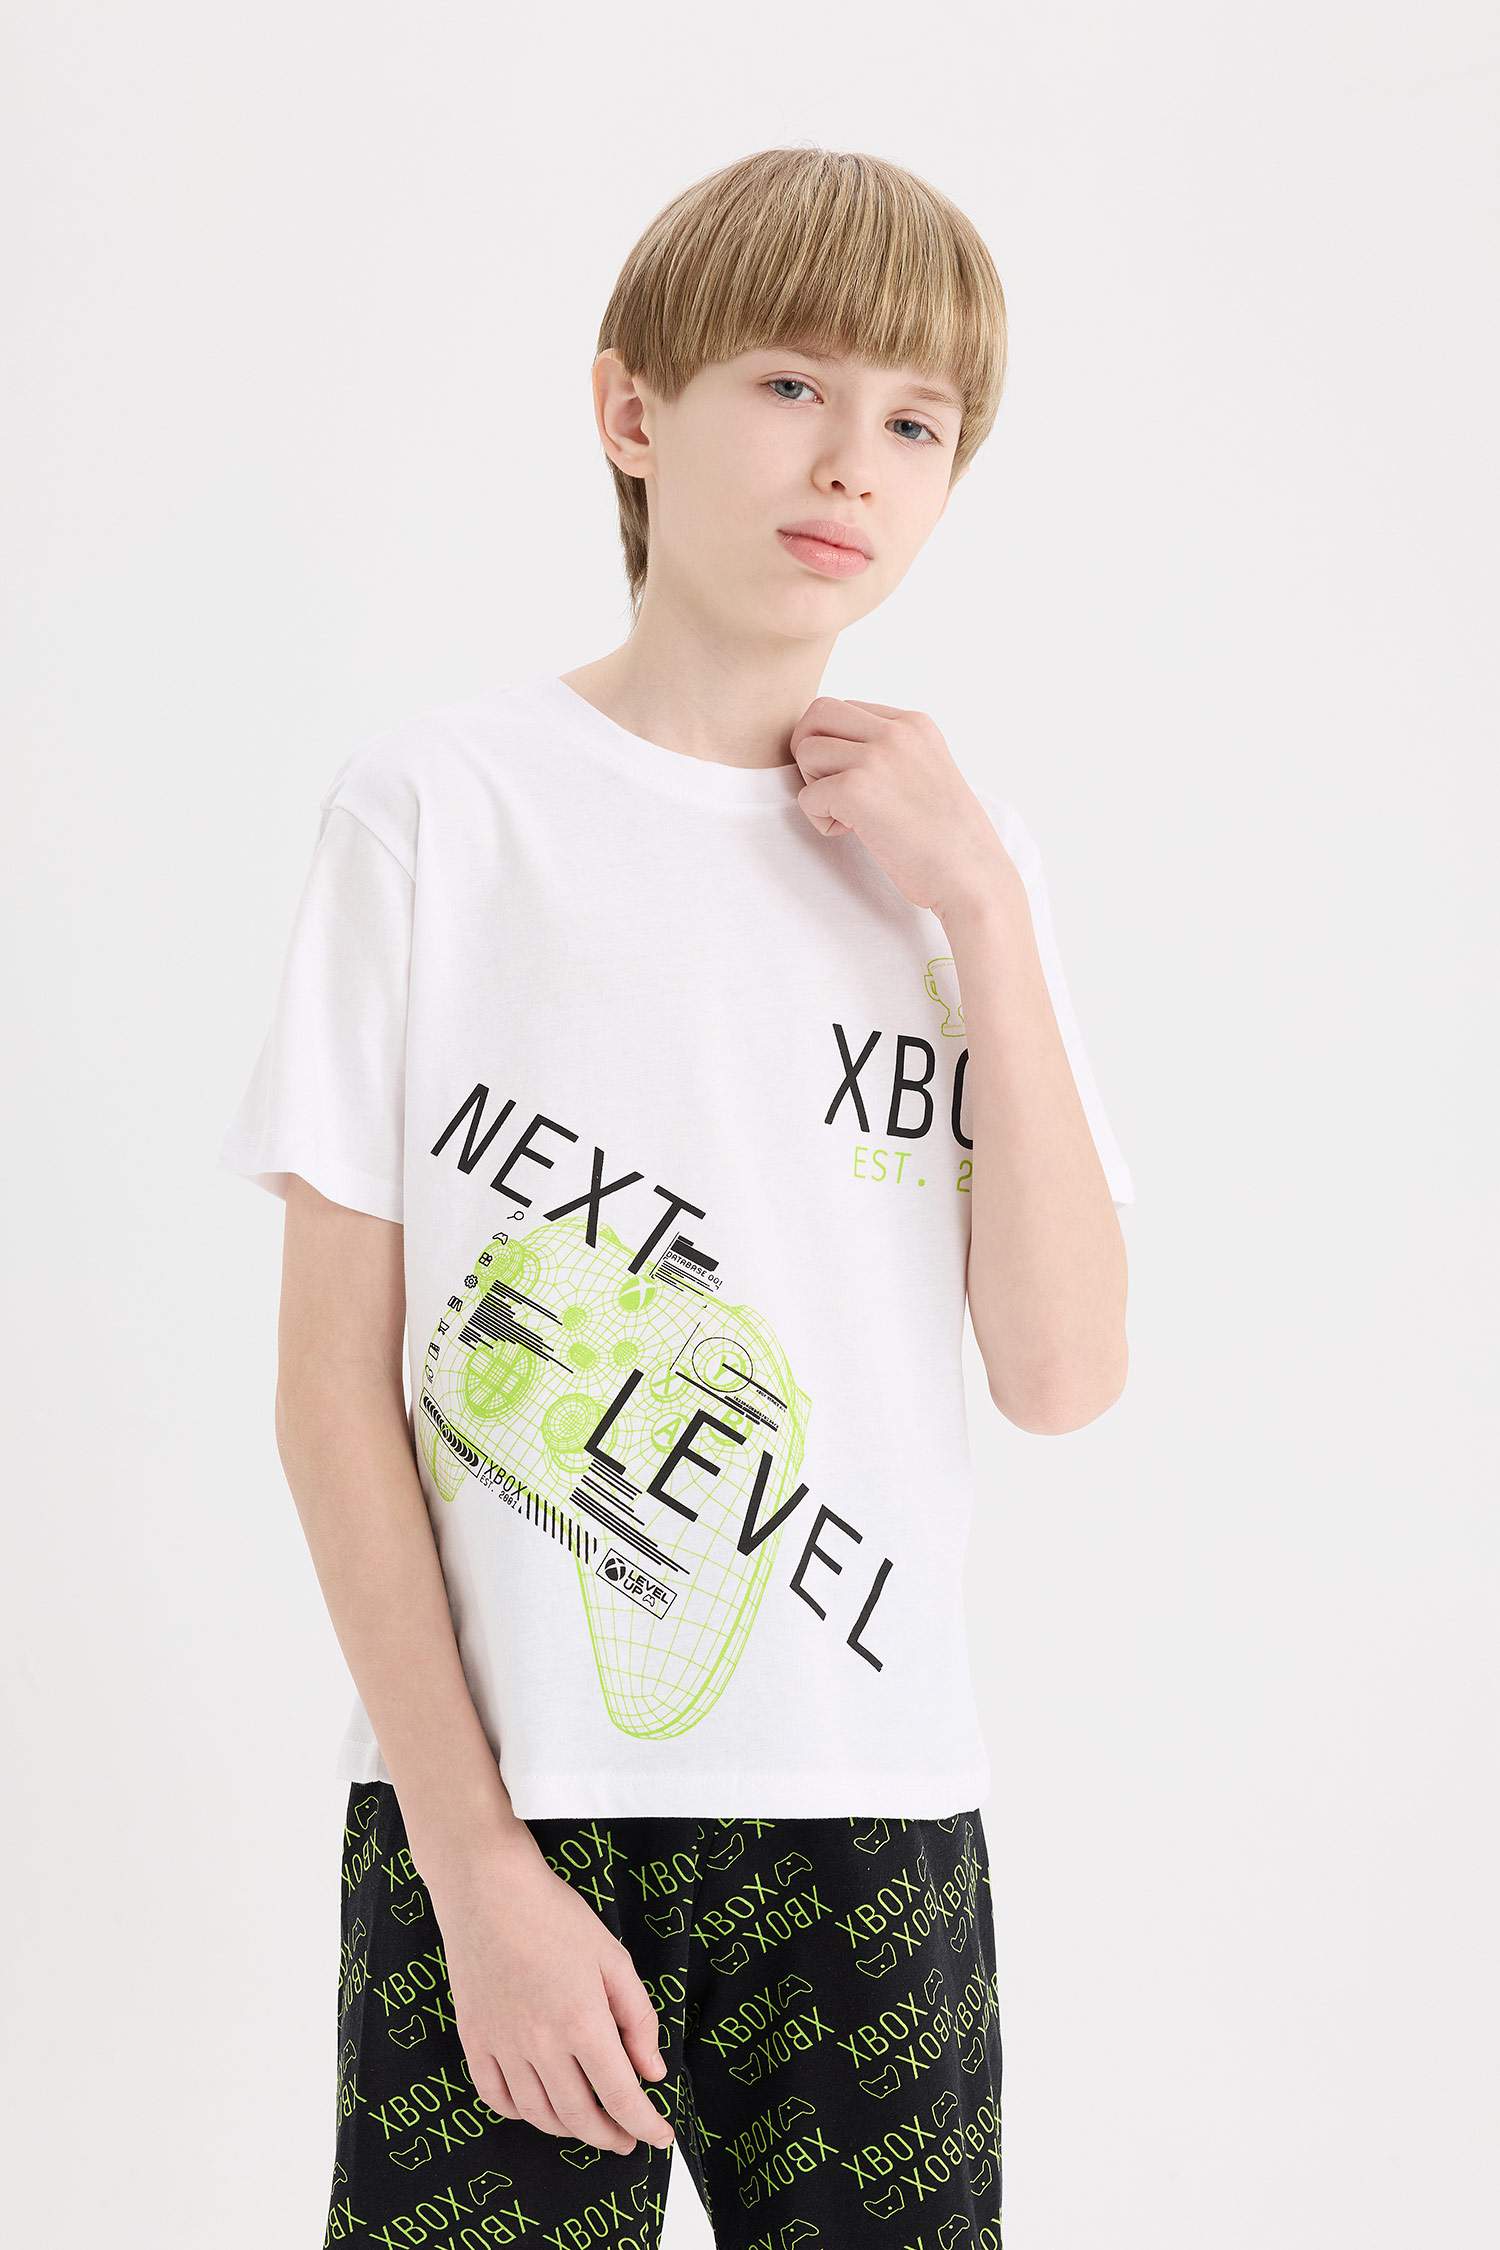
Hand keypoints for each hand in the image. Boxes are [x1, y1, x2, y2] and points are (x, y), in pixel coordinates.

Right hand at [426, 1837, 674, 2156]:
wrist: (488, 1891)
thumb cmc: (555, 1916)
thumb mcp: (613, 1958)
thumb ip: (638, 2019)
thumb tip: (653, 2072)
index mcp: (583, 2023)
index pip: (621, 2096)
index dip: (645, 2125)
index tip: (660, 2137)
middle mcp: (541, 2045)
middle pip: (580, 2116)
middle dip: (610, 2136)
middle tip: (626, 2138)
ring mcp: (503, 2047)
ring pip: (539, 2114)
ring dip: (569, 2129)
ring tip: (588, 2123)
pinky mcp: (474, 2040)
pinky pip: (496, 2098)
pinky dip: (521, 2113)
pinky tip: (538, 2106)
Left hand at [787, 695, 1014, 921]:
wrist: (972, 878)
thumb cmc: (950, 840)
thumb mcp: (928, 772)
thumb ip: (893, 754)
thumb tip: (841, 751)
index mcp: (915, 724)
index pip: (847, 709)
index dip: (838, 745)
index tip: (861, 781)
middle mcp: (896, 732)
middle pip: (818, 713)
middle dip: (810, 751)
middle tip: (830, 789)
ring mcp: (876, 758)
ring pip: (806, 751)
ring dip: (815, 786)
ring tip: (847, 814)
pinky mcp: (856, 790)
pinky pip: (807, 796)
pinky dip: (820, 820)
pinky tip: (851, 833)